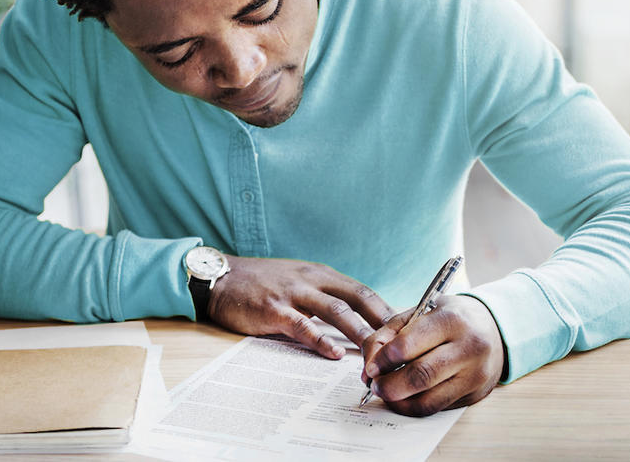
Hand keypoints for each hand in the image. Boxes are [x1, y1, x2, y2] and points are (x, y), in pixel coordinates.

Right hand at [207, 255, 394, 359]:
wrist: (222, 278)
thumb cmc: (264, 285)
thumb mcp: (300, 283)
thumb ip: (326, 298)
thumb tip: (358, 323)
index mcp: (323, 275)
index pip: (364, 291)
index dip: (387, 310)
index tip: (408, 330)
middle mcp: (313, 280)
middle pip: (358, 298)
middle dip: (383, 322)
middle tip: (403, 345)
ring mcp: (294, 293)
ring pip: (337, 311)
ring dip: (359, 332)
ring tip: (378, 353)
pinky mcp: (273, 309)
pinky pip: (302, 325)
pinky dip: (321, 340)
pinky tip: (334, 355)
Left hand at [361, 294, 504, 415]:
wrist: (493, 330)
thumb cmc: (450, 319)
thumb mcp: (421, 311)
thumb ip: (390, 333)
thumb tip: (369, 367)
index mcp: (451, 320)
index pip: (408, 345)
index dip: (383, 360)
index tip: (371, 367)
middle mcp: (468, 347)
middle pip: (420, 376)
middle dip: (389, 386)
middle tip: (374, 385)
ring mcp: (475, 374)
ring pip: (429, 400)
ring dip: (399, 402)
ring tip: (386, 393)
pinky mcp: (475, 394)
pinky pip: (438, 408)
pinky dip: (415, 406)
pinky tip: (405, 398)